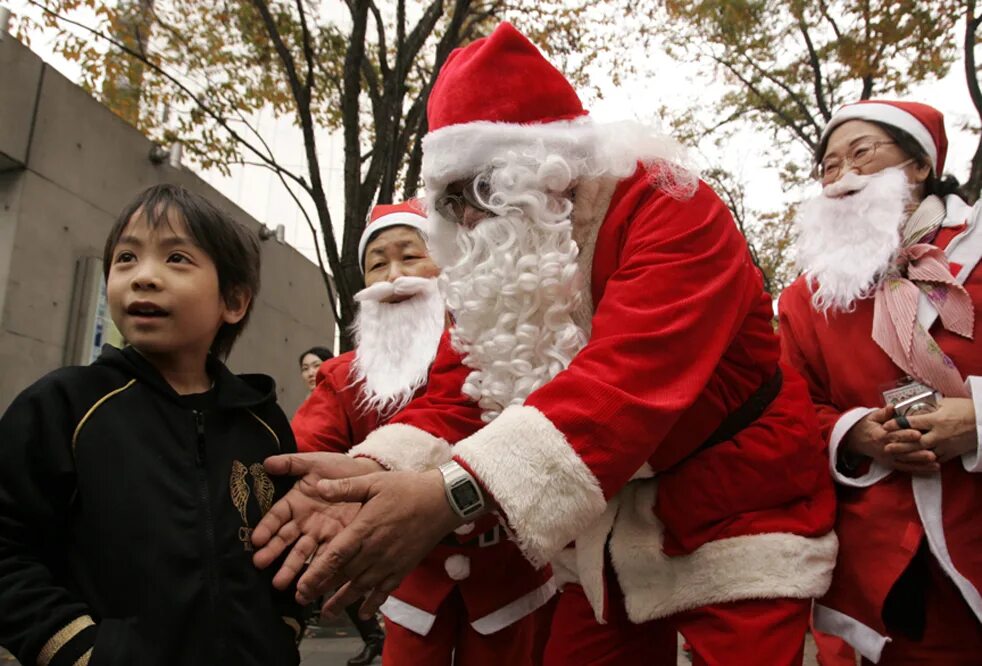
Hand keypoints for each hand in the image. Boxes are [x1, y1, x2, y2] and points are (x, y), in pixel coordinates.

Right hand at [252, 453, 382, 588]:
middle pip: (285, 539)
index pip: (276, 517)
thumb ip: (291, 463)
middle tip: (260, 564)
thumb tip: (266, 462)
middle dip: (273, 552)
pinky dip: (318, 571)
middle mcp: (304, 522)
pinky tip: (310, 584)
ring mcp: (319, 534)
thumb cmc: (339, 469)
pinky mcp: (338, 543)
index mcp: (295, 503)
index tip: (256, 539)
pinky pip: (326, 558)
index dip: (266, 527)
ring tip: (280, 583)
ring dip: (290, 568)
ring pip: (302, 553)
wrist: (369, 477)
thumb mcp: (315, 463)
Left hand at [295, 469, 466, 617]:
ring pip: (361, 587)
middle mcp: (374, 551)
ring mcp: (389, 562)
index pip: (335, 557)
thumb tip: (318, 487)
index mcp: (364, 530)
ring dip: (342, 601)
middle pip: (343, 576)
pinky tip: (363, 612)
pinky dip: (373, 603)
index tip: (301, 588)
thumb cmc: (407, 489)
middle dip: (321, 590)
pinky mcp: (403, 567)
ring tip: (326, 613)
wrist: (443, 501)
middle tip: (302, 600)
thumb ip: (345, 487)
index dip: (316, 575)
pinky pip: (385, 590)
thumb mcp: (374, 482)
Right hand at [843, 406, 937, 474]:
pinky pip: (907, 468)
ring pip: (907, 461)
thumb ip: (883, 413)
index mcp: (879, 435)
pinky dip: (920, 469)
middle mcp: (885, 448)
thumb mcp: (871, 417)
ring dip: (921, 461)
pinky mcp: (892, 464)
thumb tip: (891, 406)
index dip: (906, 435)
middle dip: (917, 451)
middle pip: (903, 450)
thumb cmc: (867, 426)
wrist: (857, 441)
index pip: (894, 435)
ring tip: (935, 461)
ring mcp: (889, 458)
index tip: (918, 433)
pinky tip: (934, 467)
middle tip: (932, 451)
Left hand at [883, 398, 977, 463]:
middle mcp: (939, 434)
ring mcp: (946, 445)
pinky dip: (925, 461)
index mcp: (936, 419)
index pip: (912, 422)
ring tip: (896, 455)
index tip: (885, 425)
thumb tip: (915, 406)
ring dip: (909, 454)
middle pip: (915, 441)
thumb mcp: (946, 403)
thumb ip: (930, 406)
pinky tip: (915, 462)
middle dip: (899, 444)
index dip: (897, 424)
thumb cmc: (966, 408)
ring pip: (924, 452)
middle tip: (885, 445)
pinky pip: (937, 459)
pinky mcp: (953, 452)